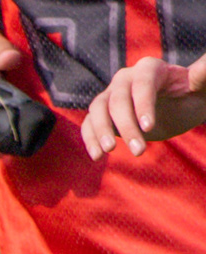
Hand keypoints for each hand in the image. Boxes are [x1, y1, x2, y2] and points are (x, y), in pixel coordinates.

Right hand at [85, 53, 205, 155]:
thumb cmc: (192, 97)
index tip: (149, 128)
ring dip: (101, 132)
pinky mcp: (102, 113)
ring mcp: (111, 95)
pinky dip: (89, 138)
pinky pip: (88, 123)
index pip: (142, 84)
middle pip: (117, 99)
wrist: (178, 108)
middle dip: (125, 126)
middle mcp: (126, 78)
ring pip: (97, 109)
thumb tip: (204, 67)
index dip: (143, 105)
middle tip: (139, 151)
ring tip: (108, 153)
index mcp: (150, 68)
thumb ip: (204, 75)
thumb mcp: (201, 87)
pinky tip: (97, 156)